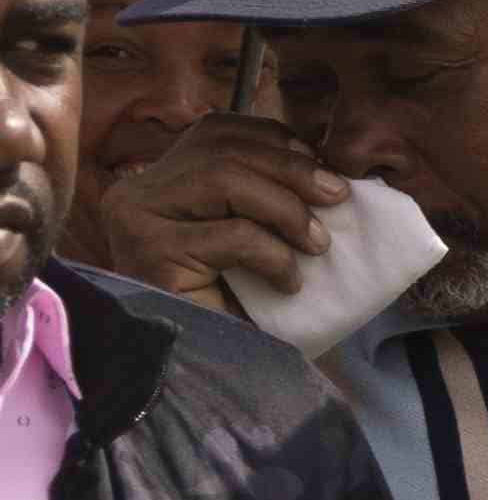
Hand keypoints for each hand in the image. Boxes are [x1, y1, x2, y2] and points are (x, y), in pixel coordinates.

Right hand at [58, 108, 338, 301]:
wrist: (205, 369)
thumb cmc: (234, 306)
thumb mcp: (255, 237)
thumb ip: (270, 196)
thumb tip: (331, 171)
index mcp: (160, 178)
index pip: (217, 131)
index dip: (276, 141)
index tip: (323, 170)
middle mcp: (137, 192)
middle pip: (223, 150)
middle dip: (293, 170)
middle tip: (339, 199)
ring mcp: (136, 219)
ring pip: (223, 179)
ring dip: (287, 209)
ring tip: (317, 244)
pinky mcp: (149, 253)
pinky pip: (231, 234)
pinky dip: (274, 255)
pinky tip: (288, 282)